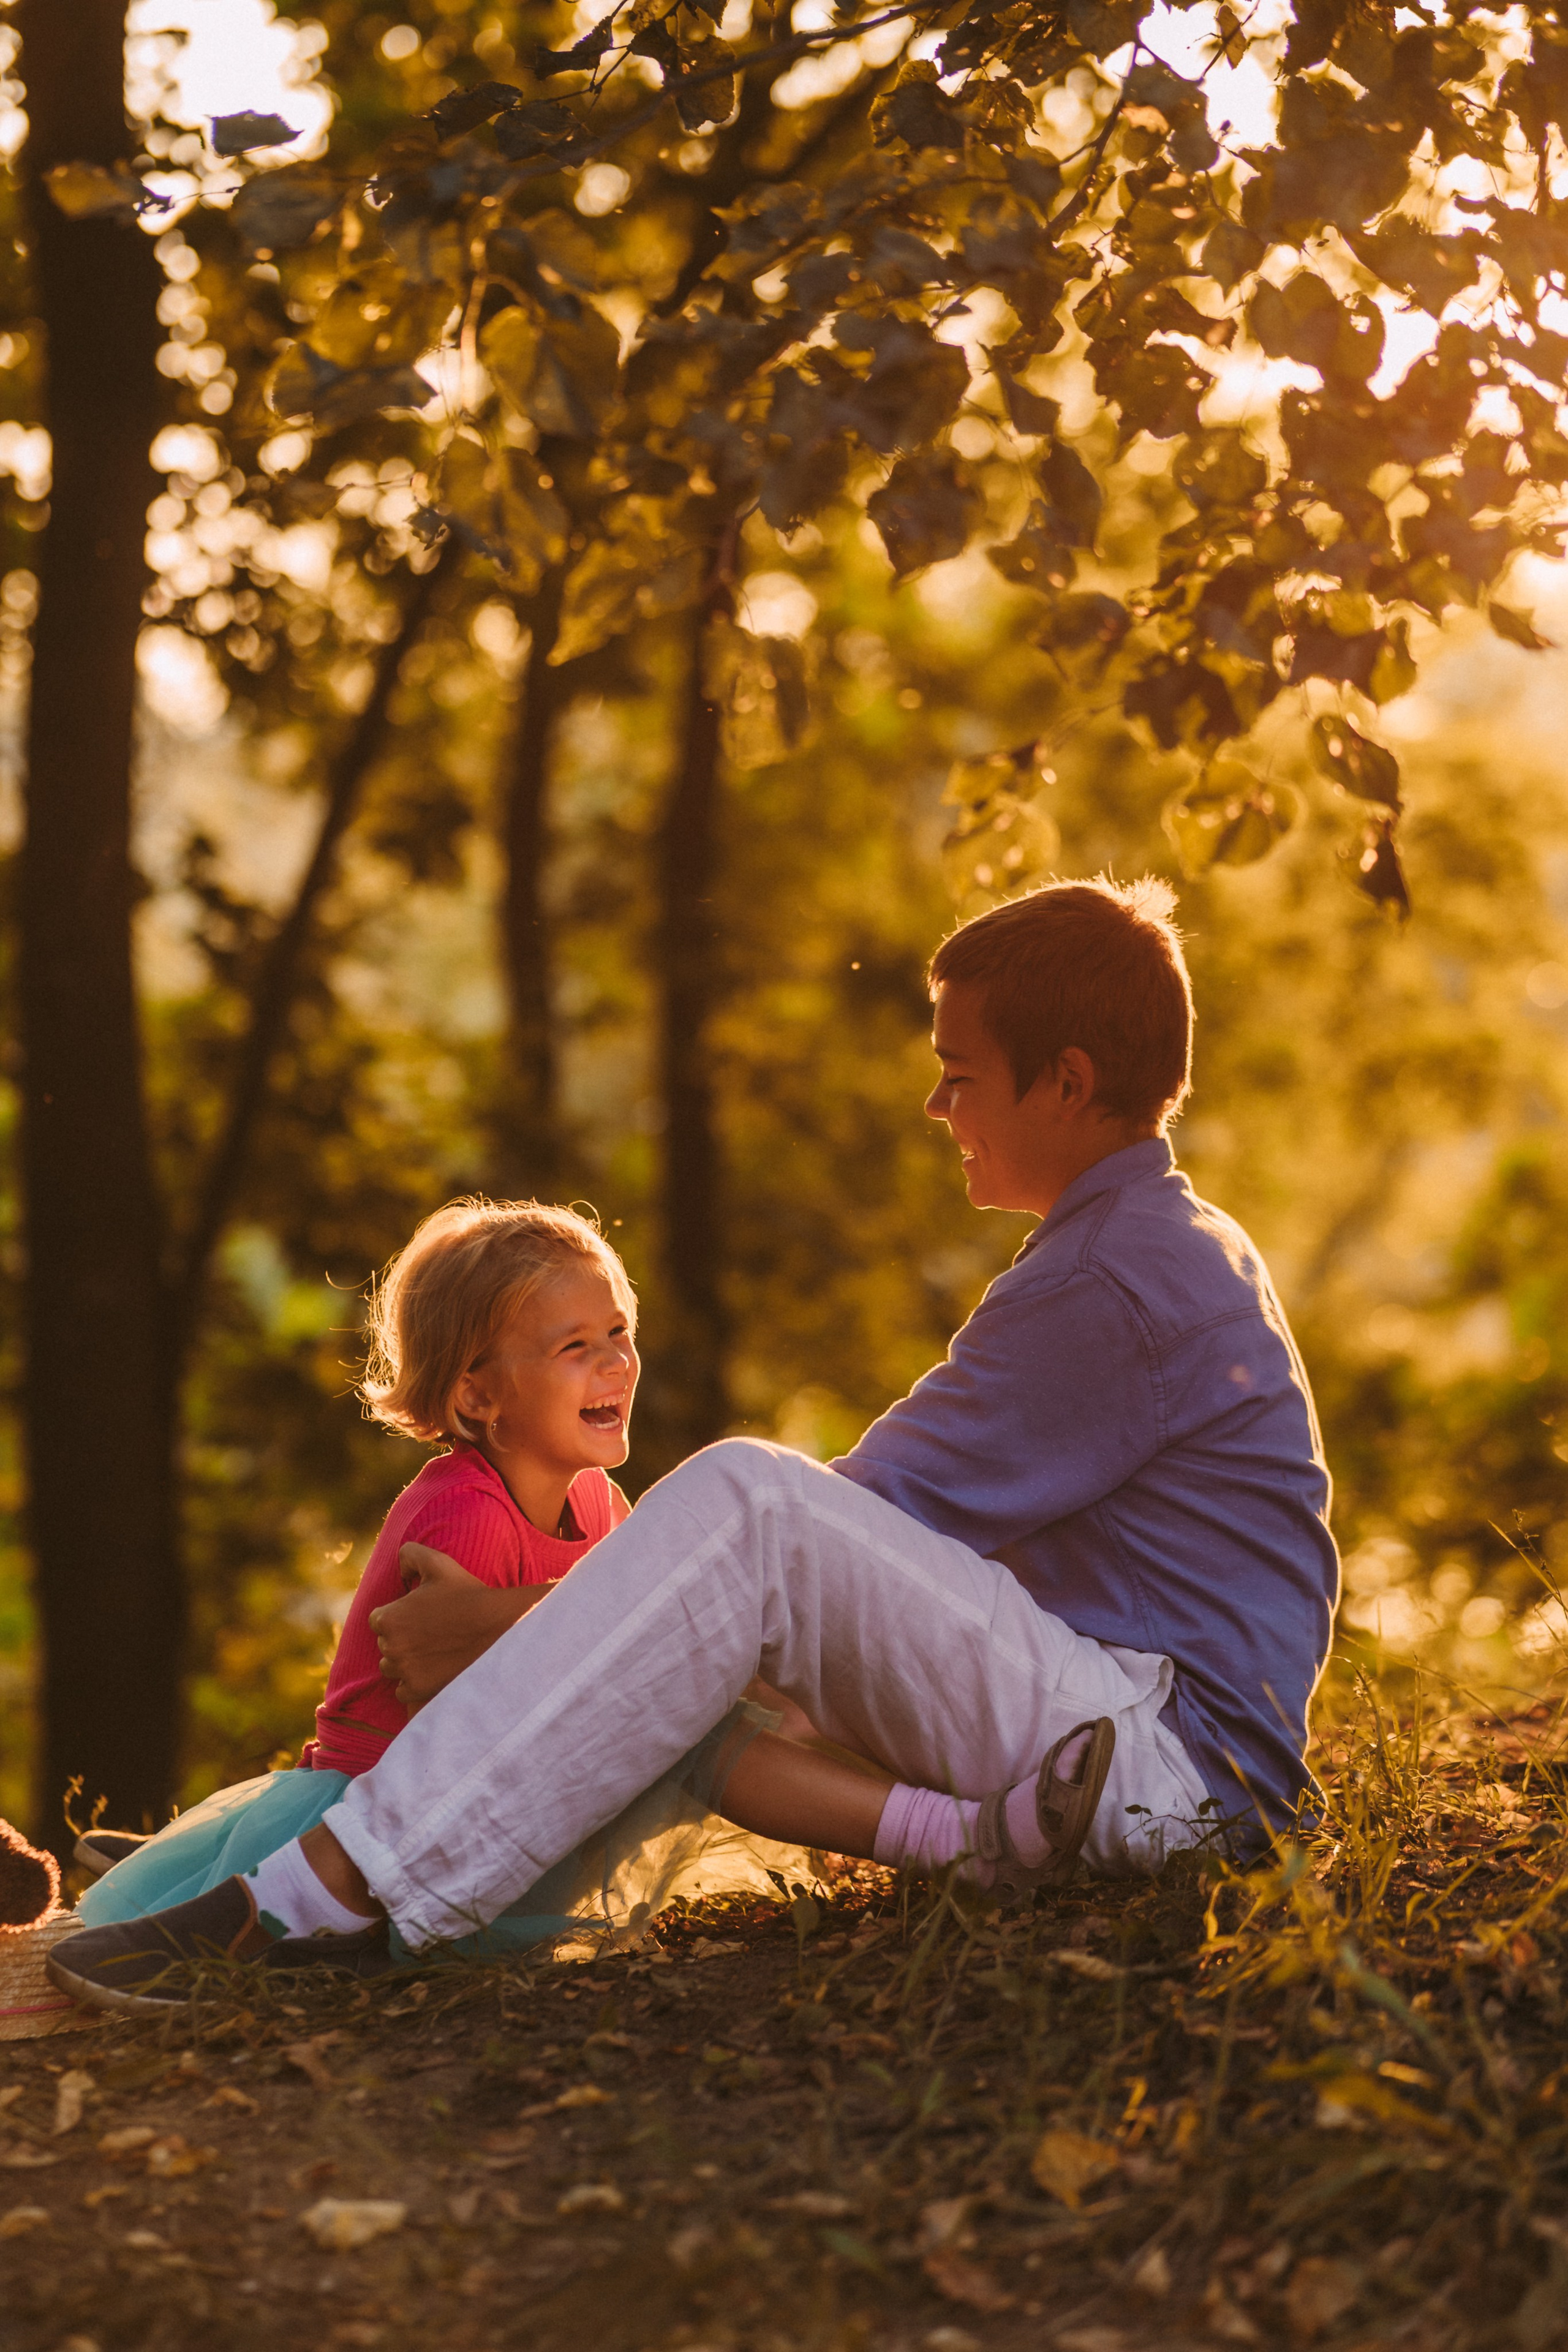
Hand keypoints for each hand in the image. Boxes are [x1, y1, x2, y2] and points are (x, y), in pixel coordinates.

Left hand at [369, 1544, 543, 1708]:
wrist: (498, 1629)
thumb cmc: (468, 1595)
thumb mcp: (439, 1563)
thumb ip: (409, 1554)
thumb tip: (399, 1565)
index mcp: (389, 1618)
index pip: (379, 1620)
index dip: (398, 1616)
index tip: (419, 1615)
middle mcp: (391, 1647)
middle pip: (385, 1644)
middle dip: (402, 1638)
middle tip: (430, 1632)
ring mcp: (404, 1671)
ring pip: (391, 1667)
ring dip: (404, 1662)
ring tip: (431, 1651)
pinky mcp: (418, 1691)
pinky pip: (402, 1691)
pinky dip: (413, 1684)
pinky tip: (432, 1670)